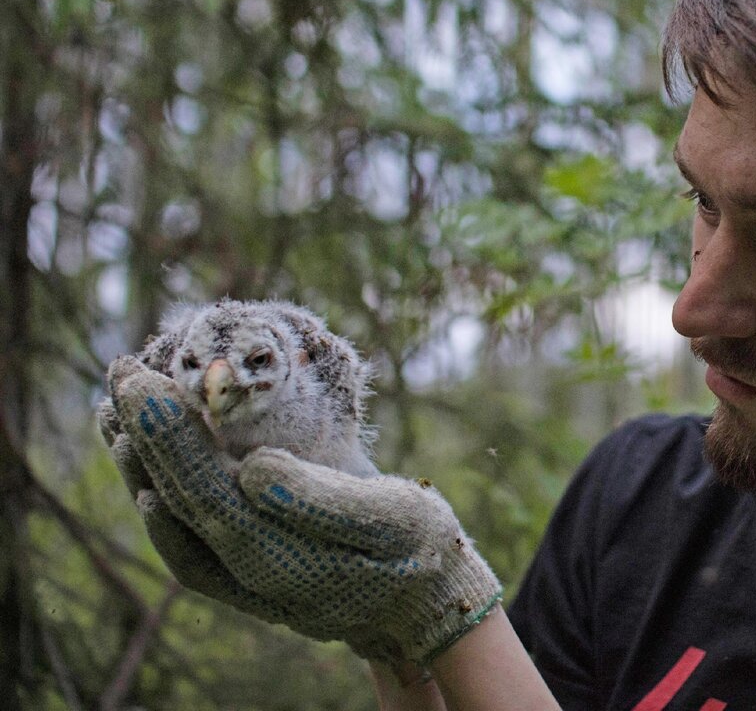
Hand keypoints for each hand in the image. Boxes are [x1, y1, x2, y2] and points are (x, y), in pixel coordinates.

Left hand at [100, 356, 501, 665]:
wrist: (424, 603)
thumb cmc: (418, 548)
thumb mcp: (392, 517)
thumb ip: (321, 500)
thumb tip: (251, 469)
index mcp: (281, 556)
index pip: (205, 489)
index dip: (168, 434)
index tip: (143, 380)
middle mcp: (247, 574)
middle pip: (177, 500)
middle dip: (145, 432)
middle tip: (122, 369)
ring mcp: (241, 580)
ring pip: (171, 521)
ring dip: (140, 463)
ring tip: (114, 407)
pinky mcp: (246, 576)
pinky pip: (186, 541)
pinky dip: (156, 501)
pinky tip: (143, 470)